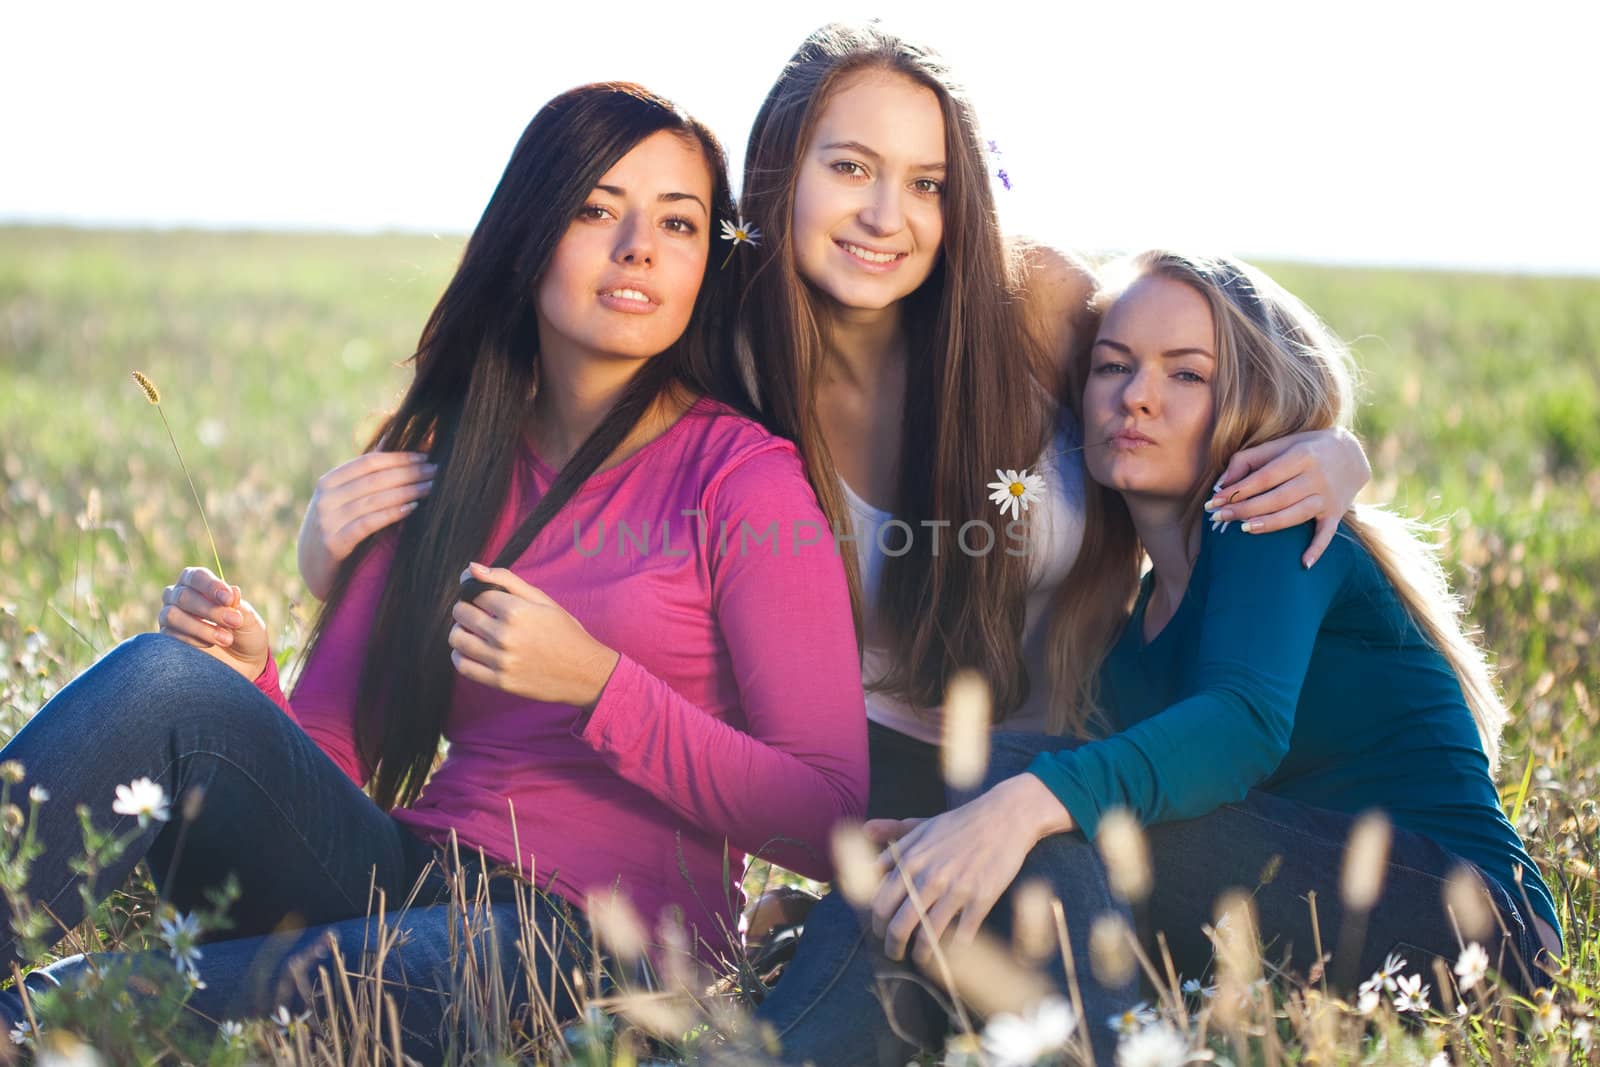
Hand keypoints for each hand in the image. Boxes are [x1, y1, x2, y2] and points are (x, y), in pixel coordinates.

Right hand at [156, 567, 270, 681]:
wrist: (242, 663)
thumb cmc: (245, 633)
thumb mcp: (249, 619)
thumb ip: (239, 605)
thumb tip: (233, 590)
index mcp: (198, 583)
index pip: (197, 576)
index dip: (211, 586)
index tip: (228, 599)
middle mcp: (179, 596)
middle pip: (184, 596)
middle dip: (211, 610)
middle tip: (234, 622)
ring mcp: (170, 617)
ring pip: (172, 615)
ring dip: (201, 627)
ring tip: (226, 639)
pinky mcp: (167, 638)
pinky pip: (171, 635)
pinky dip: (193, 640)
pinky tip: (211, 645)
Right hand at [298, 451, 434, 598]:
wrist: (312, 566)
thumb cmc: (335, 525)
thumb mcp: (343, 497)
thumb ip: (363, 474)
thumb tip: (389, 440)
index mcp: (329, 481)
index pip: (369, 462)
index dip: (399, 458)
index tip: (425, 457)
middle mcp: (325, 498)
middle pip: (375, 480)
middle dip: (409, 474)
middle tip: (436, 471)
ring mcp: (328, 520)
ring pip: (375, 500)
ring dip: (407, 492)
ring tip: (431, 488)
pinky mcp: (334, 543)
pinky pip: (368, 524)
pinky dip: (392, 514)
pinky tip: (412, 508)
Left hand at [448, 563, 620, 707]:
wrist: (584, 672)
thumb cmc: (565, 631)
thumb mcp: (542, 599)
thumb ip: (505, 579)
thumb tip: (471, 567)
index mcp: (516, 612)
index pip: (475, 593)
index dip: (478, 593)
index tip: (486, 598)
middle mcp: (505, 636)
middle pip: (462, 613)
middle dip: (467, 608)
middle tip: (480, 612)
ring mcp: (501, 661)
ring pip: (457, 639)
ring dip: (461, 630)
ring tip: (475, 630)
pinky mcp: (499, 681)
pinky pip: (462, 666)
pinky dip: (461, 655)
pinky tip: (474, 650)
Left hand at [871, 775, 1072, 966]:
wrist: (1004, 817)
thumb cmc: (961, 823)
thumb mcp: (923, 825)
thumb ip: (893, 833)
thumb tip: (866, 832)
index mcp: (910, 861)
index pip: (880, 903)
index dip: (877, 923)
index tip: (881, 931)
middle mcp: (929, 877)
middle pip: (898, 925)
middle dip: (893, 945)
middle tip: (895, 953)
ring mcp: (955, 890)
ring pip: (928, 937)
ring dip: (921, 955)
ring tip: (921, 960)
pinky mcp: (981, 899)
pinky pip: (962, 936)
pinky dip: (954, 952)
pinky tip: (950, 955)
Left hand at [1206, 427, 1370, 567]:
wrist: (1351, 454)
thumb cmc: (1304, 449)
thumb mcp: (1279, 444)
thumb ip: (1247, 459)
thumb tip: (1221, 484)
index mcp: (1301, 456)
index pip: (1264, 477)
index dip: (1238, 491)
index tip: (1214, 501)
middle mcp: (1316, 477)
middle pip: (1277, 498)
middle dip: (1245, 509)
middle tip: (1220, 517)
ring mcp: (1327, 497)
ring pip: (1296, 515)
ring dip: (1269, 524)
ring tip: (1244, 529)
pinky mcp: (1336, 514)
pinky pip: (1327, 534)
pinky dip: (1317, 549)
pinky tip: (1304, 563)